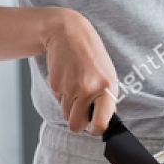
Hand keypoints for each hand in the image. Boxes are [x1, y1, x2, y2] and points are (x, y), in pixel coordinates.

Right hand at [42, 8, 119, 135]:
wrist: (68, 34)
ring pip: (66, 115)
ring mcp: (70, 88)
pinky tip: (68, 79)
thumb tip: (103, 122)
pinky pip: (58, 102)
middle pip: (76, 126)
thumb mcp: (108, 75)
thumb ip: (107, 99)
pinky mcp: (55, 85)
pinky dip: (62, 96)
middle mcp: (88, 90)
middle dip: (78, 121)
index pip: (100, 123)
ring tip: (76, 87)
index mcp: (106, 88)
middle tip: (82, 109)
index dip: (96, 129)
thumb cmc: (92, 56)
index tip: (96, 126)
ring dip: (70, 107)